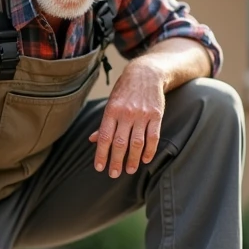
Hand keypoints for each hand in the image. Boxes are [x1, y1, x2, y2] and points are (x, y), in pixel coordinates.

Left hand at [89, 60, 164, 177]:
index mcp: (111, 111)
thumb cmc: (125, 91)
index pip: (104, 137)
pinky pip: (153, 136)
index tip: (99, 167)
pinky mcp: (156, 115)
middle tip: (114, 174)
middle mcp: (126, 113)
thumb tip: (92, 140)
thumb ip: (104, 123)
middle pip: (120, 143)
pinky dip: (150, 150)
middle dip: (116, 161)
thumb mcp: (111, 103)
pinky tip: (146, 159)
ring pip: (137, 142)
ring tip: (130, 170)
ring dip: (133, 159)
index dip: (101, 154)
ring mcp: (142, 114)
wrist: (146, 73)